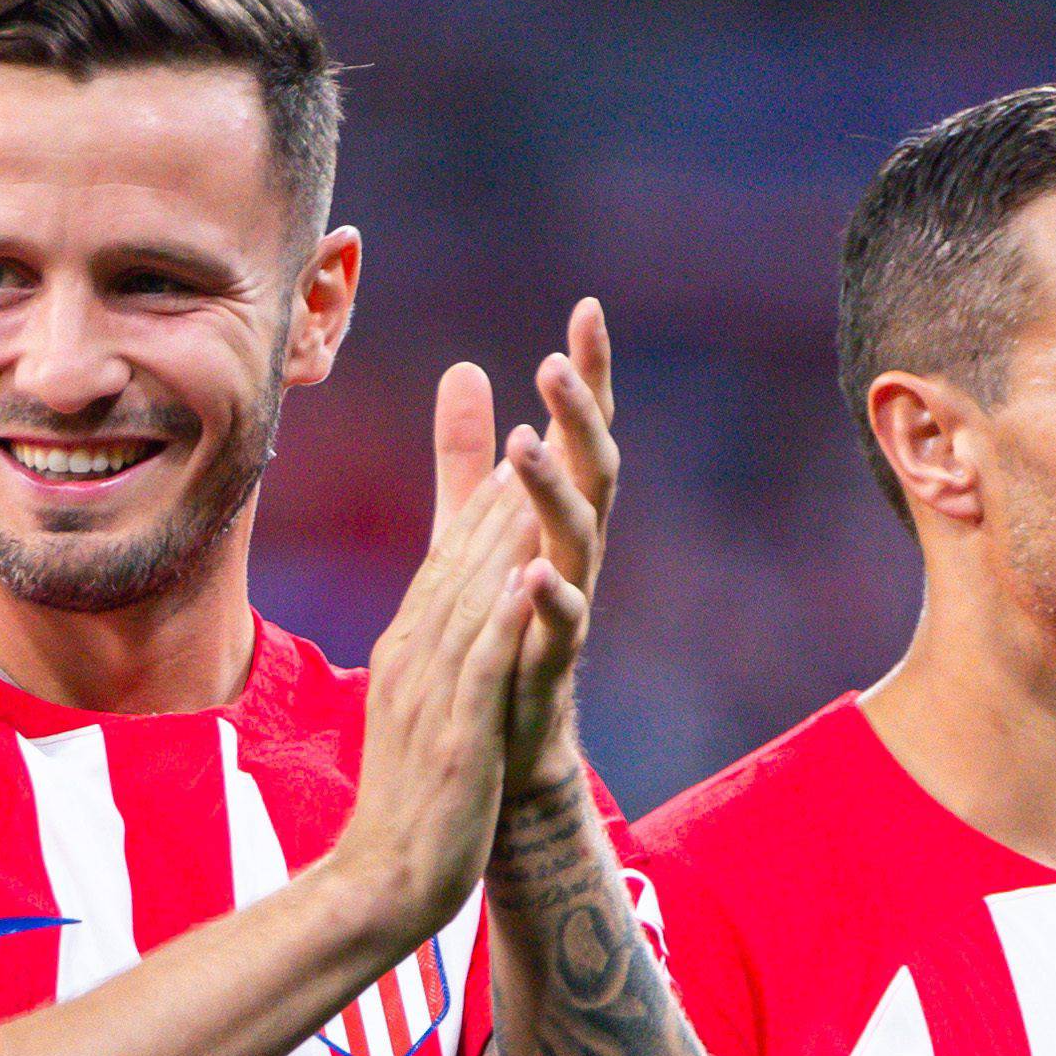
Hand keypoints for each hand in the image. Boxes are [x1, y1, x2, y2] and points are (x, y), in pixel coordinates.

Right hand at [324, 367, 560, 941]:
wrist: (381, 881)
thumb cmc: (412, 797)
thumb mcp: (424, 708)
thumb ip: (440, 649)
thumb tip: (452, 603)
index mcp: (412, 647)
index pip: (455, 556)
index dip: (492, 492)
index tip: (530, 434)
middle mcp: (416, 655)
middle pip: (463, 556)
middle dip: (503, 481)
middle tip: (544, 412)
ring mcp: (432, 692)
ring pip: (472, 595)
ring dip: (504, 526)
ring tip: (537, 463)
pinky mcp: (454, 734)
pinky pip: (481, 664)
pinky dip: (504, 615)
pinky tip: (530, 573)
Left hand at [434, 299, 618, 796]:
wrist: (505, 746)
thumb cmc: (496, 633)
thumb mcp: (471, 532)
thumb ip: (465, 460)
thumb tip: (464, 368)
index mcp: (556, 517)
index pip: (576, 434)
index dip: (587, 377)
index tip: (588, 309)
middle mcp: (573, 555)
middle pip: (592, 472)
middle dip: (577, 417)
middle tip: (555, 363)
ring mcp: (568, 608)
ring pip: (577, 538)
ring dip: (553, 490)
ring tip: (525, 444)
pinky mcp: (549, 665)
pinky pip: (561, 627)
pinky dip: (550, 597)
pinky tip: (533, 569)